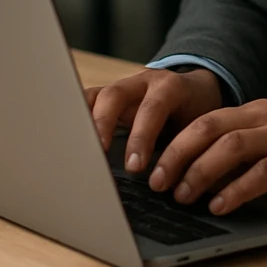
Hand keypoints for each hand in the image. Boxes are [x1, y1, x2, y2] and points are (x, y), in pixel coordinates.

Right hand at [86, 67, 223, 175]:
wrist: (197, 92)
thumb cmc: (197, 116)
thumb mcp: (197, 130)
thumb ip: (184, 150)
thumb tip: (169, 184)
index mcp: (171, 87)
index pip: (152, 108)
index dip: (141, 137)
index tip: (134, 167)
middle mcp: (143, 82)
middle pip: (115, 96)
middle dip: (105, 126)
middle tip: (99, 158)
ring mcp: (123, 86)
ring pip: (96, 96)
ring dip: (85, 123)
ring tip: (75, 149)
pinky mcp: (108, 96)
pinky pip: (87, 102)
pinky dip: (77, 118)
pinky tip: (69, 139)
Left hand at [147, 99, 266, 215]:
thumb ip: (240, 148)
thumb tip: (194, 171)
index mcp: (254, 111)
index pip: (203, 120)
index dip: (173, 142)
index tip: (150, 165)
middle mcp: (266, 118)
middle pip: (209, 128)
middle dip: (177, 154)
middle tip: (156, 181)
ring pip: (232, 147)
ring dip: (201, 172)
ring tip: (182, 195)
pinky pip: (264, 172)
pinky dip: (238, 188)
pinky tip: (221, 204)